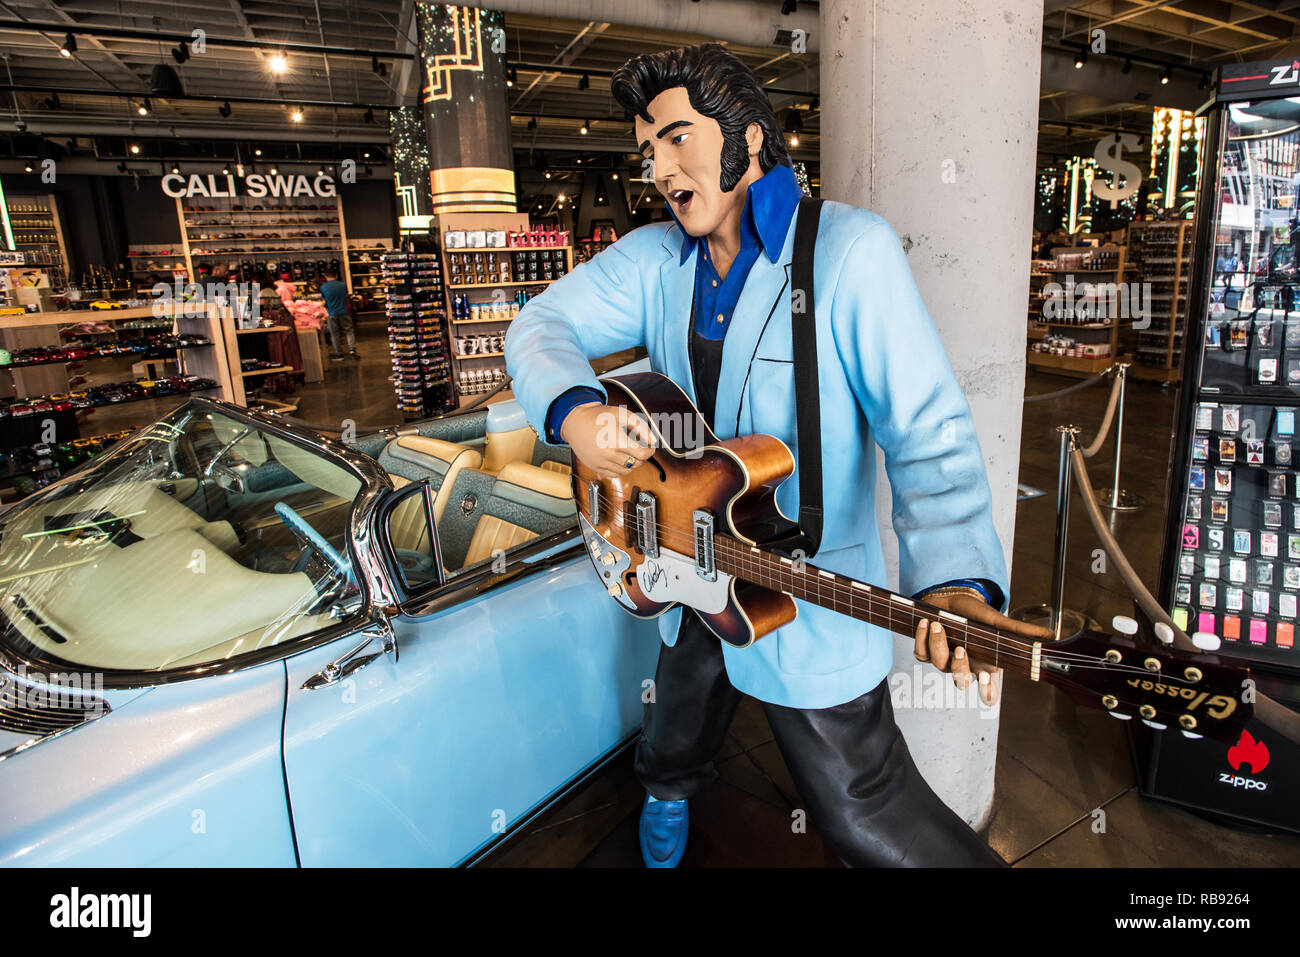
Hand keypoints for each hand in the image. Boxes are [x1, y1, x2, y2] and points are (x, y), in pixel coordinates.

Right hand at [560, 402, 656, 478]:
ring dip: (631, 463)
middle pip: (636, 463)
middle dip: (641, 456)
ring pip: (627, 471)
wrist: (575, 423)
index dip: (650, 451)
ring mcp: (602, 463)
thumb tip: (652, 440)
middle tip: (636, 446)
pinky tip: (617, 457)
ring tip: (625, 451)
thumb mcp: (622, 414)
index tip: (648, 446)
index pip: (643, 455)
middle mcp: (609, 454)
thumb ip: (640, 426)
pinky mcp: (596, 468)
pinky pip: (614, 474)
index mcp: (617, 440)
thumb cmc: (598, 417)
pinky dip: (619, 468)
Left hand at [912, 591, 1052, 705]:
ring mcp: (944, 660)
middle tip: (961, 649)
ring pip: (938, 664)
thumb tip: (1051, 635)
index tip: (985, 678)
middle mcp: (965, 666)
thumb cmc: (976, 614)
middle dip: (959, 668)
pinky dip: (921, 638)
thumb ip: (1021, 631)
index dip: (986, 692)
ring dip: (937, 644)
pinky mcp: (927, 650)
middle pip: (961, 682)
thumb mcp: (998, 621)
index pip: (988, 692)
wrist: (951, 597)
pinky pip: (921, 653)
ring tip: (938, 624)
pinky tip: (926, 623)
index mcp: (984, 665)